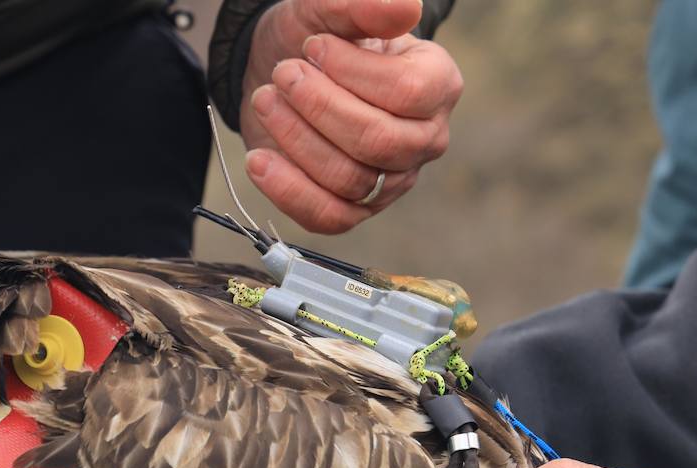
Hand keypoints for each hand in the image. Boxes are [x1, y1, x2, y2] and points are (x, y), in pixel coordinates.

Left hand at [239, 0, 462, 232]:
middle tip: (282, 74)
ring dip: (296, 139)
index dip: (351, 71)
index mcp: (437, 84)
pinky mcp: (355, 210)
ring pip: (350, 180)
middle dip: (320, 107)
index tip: (312, 46)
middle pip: (380, 142)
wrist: (284, 73)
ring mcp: (392, 180)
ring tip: (265, 101)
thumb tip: (405, 7)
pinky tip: (259, 160)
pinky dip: (288, 191)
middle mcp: (424, 138)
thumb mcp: (330, 10)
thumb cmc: (317, 39)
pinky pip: (329, 217)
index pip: (408, 91)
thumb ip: (363, 6)